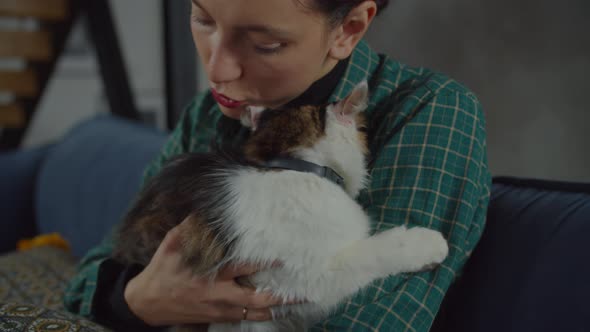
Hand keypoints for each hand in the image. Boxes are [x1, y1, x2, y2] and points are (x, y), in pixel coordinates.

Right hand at [124, 220, 283, 325]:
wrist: (147, 303)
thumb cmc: (162, 270)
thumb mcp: (172, 244)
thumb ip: (190, 228)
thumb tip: (204, 209)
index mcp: (210, 274)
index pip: (243, 268)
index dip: (264, 262)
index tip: (283, 257)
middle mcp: (218, 294)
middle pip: (256, 298)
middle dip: (281, 296)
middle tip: (304, 290)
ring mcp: (219, 309)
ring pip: (254, 313)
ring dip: (276, 308)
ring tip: (298, 301)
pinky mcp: (217, 318)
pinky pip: (245, 320)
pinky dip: (261, 315)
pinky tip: (275, 309)